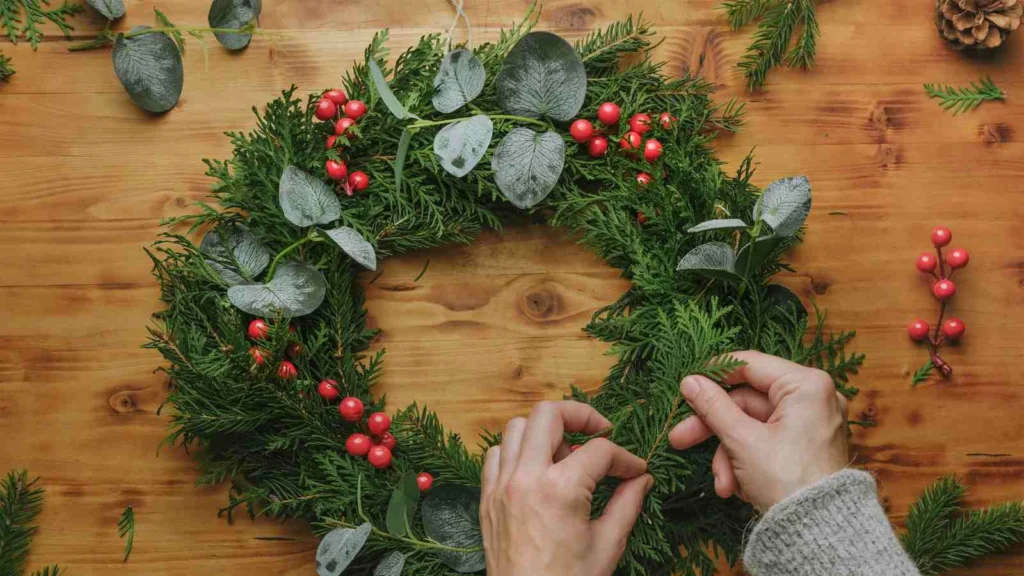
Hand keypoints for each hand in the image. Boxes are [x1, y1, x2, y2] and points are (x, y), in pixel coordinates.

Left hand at [480, 401, 652, 575]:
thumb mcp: (606, 545)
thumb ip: (627, 504)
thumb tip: (641, 480)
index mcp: (559, 489)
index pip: (600, 451)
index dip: (626, 459)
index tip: (636, 472)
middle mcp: (525, 478)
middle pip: (549, 413)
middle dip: (580, 415)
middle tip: (600, 432)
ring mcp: (501, 486)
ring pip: (517, 427)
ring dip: (545, 431)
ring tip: (567, 453)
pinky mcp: (487, 498)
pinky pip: (496, 454)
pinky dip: (517, 451)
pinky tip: (537, 468)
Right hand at [669, 351, 848, 509]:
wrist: (820, 533)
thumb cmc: (789, 482)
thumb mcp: (741, 440)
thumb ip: (713, 406)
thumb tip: (690, 382)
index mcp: (806, 386)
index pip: (749, 365)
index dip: (714, 374)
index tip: (686, 386)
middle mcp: (814, 399)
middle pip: (747, 402)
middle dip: (715, 430)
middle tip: (680, 439)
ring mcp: (811, 423)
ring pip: (753, 427)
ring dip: (729, 455)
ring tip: (723, 484)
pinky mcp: (807, 446)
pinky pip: (767, 442)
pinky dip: (747, 461)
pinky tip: (738, 487)